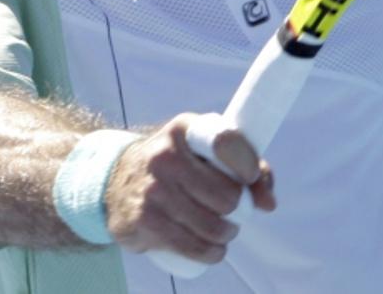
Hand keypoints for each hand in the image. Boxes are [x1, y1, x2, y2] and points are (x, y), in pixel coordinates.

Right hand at [103, 113, 275, 263]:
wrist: (115, 178)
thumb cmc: (176, 163)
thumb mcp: (204, 150)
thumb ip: (245, 165)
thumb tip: (268, 202)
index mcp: (185, 130)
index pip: (225, 142)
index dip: (247, 164)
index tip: (251, 177)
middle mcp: (166, 157)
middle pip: (226, 195)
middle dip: (240, 209)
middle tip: (236, 211)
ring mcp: (152, 190)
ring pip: (212, 226)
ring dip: (227, 234)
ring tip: (225, 229)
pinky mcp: (143, 221)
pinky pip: (191, 246)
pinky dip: (211, 252)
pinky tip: (214, 248)